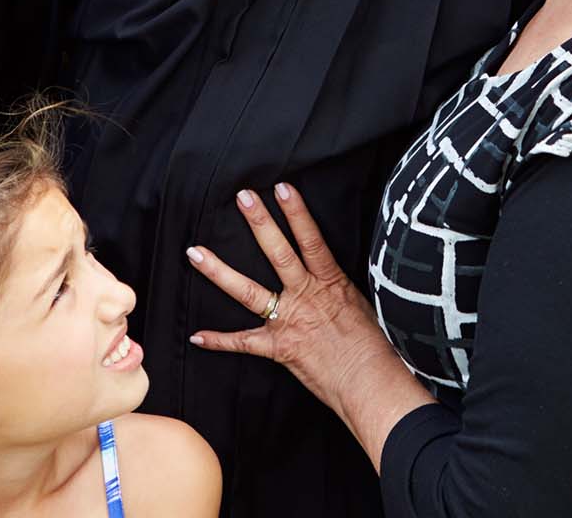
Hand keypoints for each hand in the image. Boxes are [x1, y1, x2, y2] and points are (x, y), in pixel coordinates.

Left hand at [186, 184, 430, 457]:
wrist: (370, 382)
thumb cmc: (375, 346)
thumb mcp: (362, 305)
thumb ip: (341, 287)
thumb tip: (332, 274)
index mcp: (331, 283)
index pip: (312, 240)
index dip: (297, 213)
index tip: (283, 188)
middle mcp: (306, 297)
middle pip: (279, 254)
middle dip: (260, 224)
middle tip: (243, 197)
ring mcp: (289, 321)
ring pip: (249, 292)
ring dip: (220, 272)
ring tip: (196, 252)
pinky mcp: (279, 348)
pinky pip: (244, 343)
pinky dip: (220, 341)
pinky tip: (198, 336)